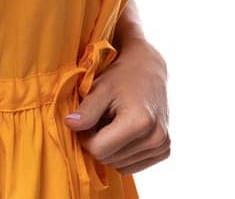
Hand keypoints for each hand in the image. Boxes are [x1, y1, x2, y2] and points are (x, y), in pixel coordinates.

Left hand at [63, 38, 171, 176]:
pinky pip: (132, 166)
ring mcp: (162, 145)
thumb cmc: (121, 76)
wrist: (149, 69)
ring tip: (113, 123)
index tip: (88, 121)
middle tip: (101, 119)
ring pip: (119, 166)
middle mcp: (156, 137)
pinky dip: (123, 154)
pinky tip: (125, 133)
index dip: (86, 137)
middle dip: (98, 142)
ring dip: (110, 149)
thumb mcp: (101, 88)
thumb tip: (69, 125)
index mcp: (140, 121)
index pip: (99, 150)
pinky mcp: (164, 150)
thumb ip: (86, 110)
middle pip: (109, 159)